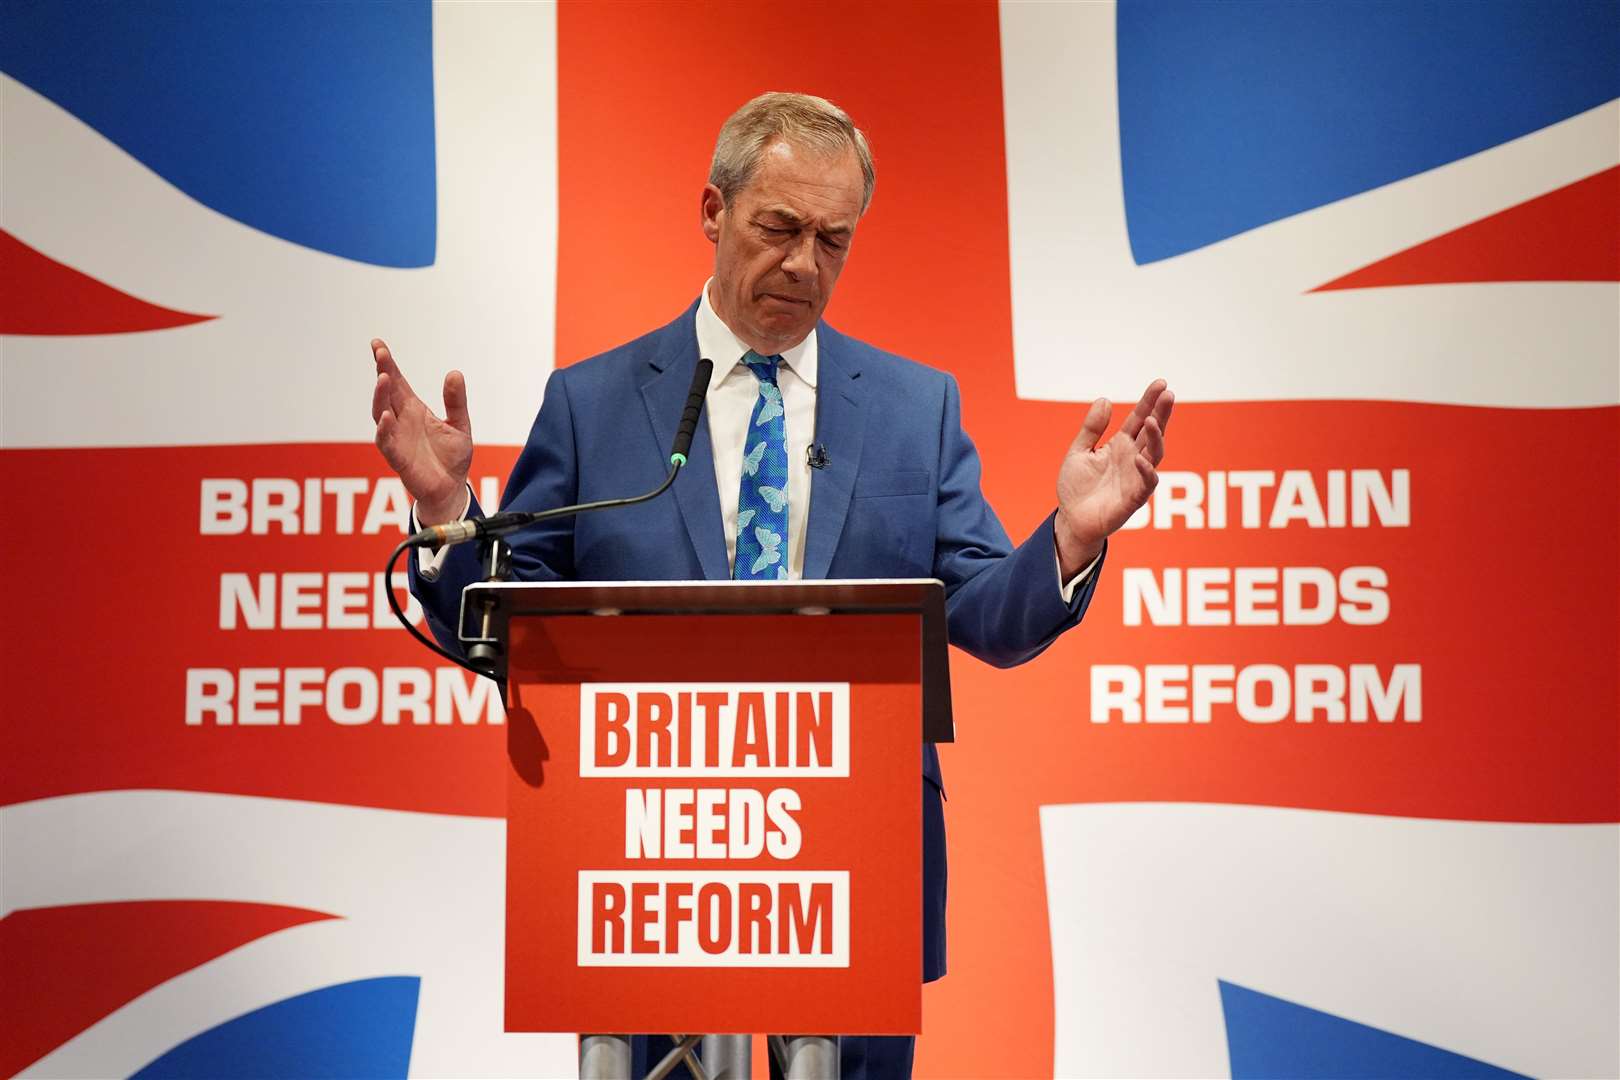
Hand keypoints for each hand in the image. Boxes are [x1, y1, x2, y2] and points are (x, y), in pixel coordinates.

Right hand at [370, 338, 473, 524]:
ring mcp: (397, 439)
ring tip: (383, 379)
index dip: (387, 364)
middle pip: (386, 393)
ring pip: (381, 414)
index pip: (396, 382)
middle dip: (382, 372)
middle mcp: (401, 421)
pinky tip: (386, 417)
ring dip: (380, 397)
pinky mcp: (398, 458)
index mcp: (413, 410)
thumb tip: (454, 373)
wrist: (451, 489)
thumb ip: (455, 401)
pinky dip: (385, 430)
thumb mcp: (459, 424)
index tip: (377, 344)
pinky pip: (387, 442)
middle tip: (379, 354)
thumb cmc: (452, 457)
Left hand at [1055, 379, 1173, 576]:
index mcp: (1121, 446)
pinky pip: (1146, 484)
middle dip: (1161, 413)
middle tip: (1168, 394)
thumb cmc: (1077, 487)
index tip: (1160, 383)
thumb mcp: (1079, 451)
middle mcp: (1133, 459)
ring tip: (1153, 420)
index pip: (1139, 419)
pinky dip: (1145, 471)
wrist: (1070, 519)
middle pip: (1153, 432)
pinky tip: (1140, 458)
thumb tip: (1105, 399)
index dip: (1150, 401)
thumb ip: (1092, 428)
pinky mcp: (1133, 499)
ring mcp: (1135, 478)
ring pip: (1154, 454)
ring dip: (1156, 437)